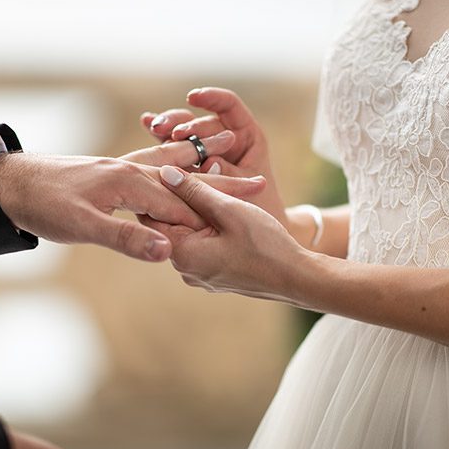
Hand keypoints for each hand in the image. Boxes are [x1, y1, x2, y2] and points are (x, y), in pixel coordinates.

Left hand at [0, 153, 264, 261]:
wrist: (11, 184)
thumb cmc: (44, 205)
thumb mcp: (82, 227)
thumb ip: (125, 237)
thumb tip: (165, 250)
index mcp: (130, 182)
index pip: (182, 204)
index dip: (217, 214)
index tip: (252, 217)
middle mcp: (131, 170)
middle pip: (188, 177)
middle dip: (223, 180)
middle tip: (261, 180)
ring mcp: (123, 169)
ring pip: (173, 167)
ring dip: (204, 165)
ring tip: (232, 156)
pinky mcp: (113, 174)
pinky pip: (154, 168)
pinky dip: (177, 168)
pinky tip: (183, 171)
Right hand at [140, 88, 288, 226]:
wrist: (260, 246)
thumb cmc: (263, 217)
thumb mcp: (249, 197)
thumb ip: (228, 178)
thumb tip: (207, 163)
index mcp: (247, 137)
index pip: (229, 106)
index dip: (212, 98)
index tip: (194, 97)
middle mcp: (225, 140)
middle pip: (201, 120)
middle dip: (183, 121)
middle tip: (170, 130)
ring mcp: (205, 154)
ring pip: (184, 133)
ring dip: (168, 129)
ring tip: (154, 128)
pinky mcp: (190, 169)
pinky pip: (174, 151)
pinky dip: (161, 139)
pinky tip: (146, 124)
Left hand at [144, 166, 309, 302]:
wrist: (297, 279)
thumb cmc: (266, 245)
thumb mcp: (229, 210)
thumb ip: (195, 191)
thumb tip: (165, 172)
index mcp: (182, 254)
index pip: (152, 216)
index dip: (159, 190)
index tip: (168, 169)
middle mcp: (185, 269)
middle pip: (170, 226)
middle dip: (180, 200)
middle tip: (191, 174)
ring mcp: (200, 275)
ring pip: (188, 234)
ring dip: (197, 213)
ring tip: (212, 191)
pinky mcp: (214, 275)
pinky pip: (202, 246)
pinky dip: (209, 228)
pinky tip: (224, 213)